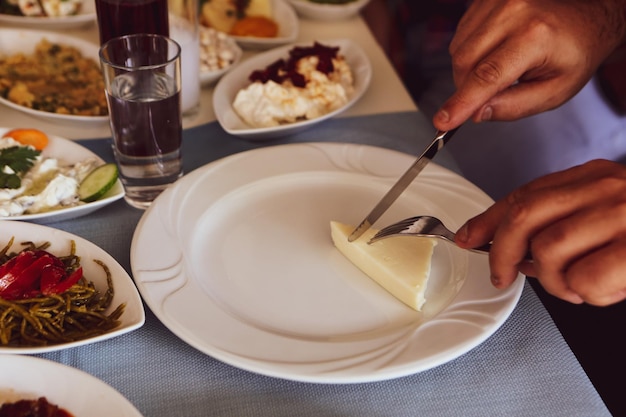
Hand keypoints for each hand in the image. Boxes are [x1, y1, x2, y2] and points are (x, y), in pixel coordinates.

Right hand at [433, 0, 625, 130]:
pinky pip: (461, 34)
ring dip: (468, 70)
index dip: (461, 103)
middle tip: (488, 96)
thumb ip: (514, 107)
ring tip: (498, 70)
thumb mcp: (555, 92)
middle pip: (464, 62)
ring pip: (458, 49)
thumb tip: (477, 113)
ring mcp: (498, 1)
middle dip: (467, 88)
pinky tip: (493, 52)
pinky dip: (471, 51)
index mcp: (535, 36)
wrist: (585, 18)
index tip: (443, 121)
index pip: (487, 77)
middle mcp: (514, 12)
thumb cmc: (574, 53)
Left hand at [455, 160, 625, 305]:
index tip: (467, 237)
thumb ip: (564, 224)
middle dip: (502, 252)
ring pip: (548, 250)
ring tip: (573, 288)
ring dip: (551, 280)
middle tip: (502, 276)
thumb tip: (520, 256)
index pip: (525, 194)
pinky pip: (584, 278)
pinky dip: (583, 293)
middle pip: (524, 215)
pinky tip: (599, 291)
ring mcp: (620, 216)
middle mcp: (604, 190)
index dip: (488, 220)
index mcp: (593, 178)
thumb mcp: (609, 212)